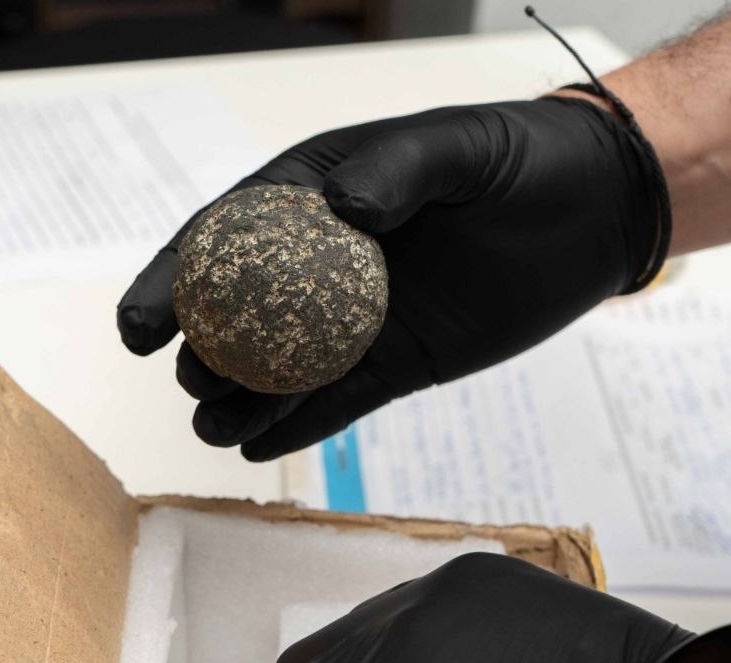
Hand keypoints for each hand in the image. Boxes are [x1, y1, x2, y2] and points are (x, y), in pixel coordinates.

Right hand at [117, 97, 665, 460]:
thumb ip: (398, 169)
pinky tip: (255, 447)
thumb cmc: (522, 160)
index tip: (136, 324)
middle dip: (201, 351)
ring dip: (240, 399)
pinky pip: (338, 401)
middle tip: (191, 379)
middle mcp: (322, 262)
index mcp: (316, 198)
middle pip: (238, 313)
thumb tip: (343, 212)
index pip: (226, 239)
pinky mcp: (396, 362)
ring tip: (213, 426)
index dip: (171, 279)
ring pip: (281, 366)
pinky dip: (297, 425)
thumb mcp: (459, 147)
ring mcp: (356, 318)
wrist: (594, 211)